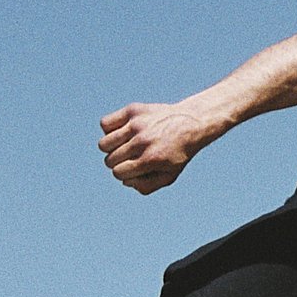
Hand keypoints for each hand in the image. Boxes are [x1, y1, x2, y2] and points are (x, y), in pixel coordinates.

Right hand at [98, 102, 212, 193]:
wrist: (193, 122)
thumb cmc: (178, 152)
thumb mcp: (170, 174)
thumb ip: (147, 186)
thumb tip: (125, 181)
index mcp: (151, 159)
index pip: (118, 173)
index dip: (124, 173)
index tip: (134, 168)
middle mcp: (143, 142)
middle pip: (109, 160)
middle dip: (118, 162)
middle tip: (132, 156)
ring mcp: (137, 125)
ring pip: (103, 144)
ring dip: (111, 148)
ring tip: (125, 144)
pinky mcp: (133, 110)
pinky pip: (105, 123)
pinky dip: (110, 129)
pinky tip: (123, 131)